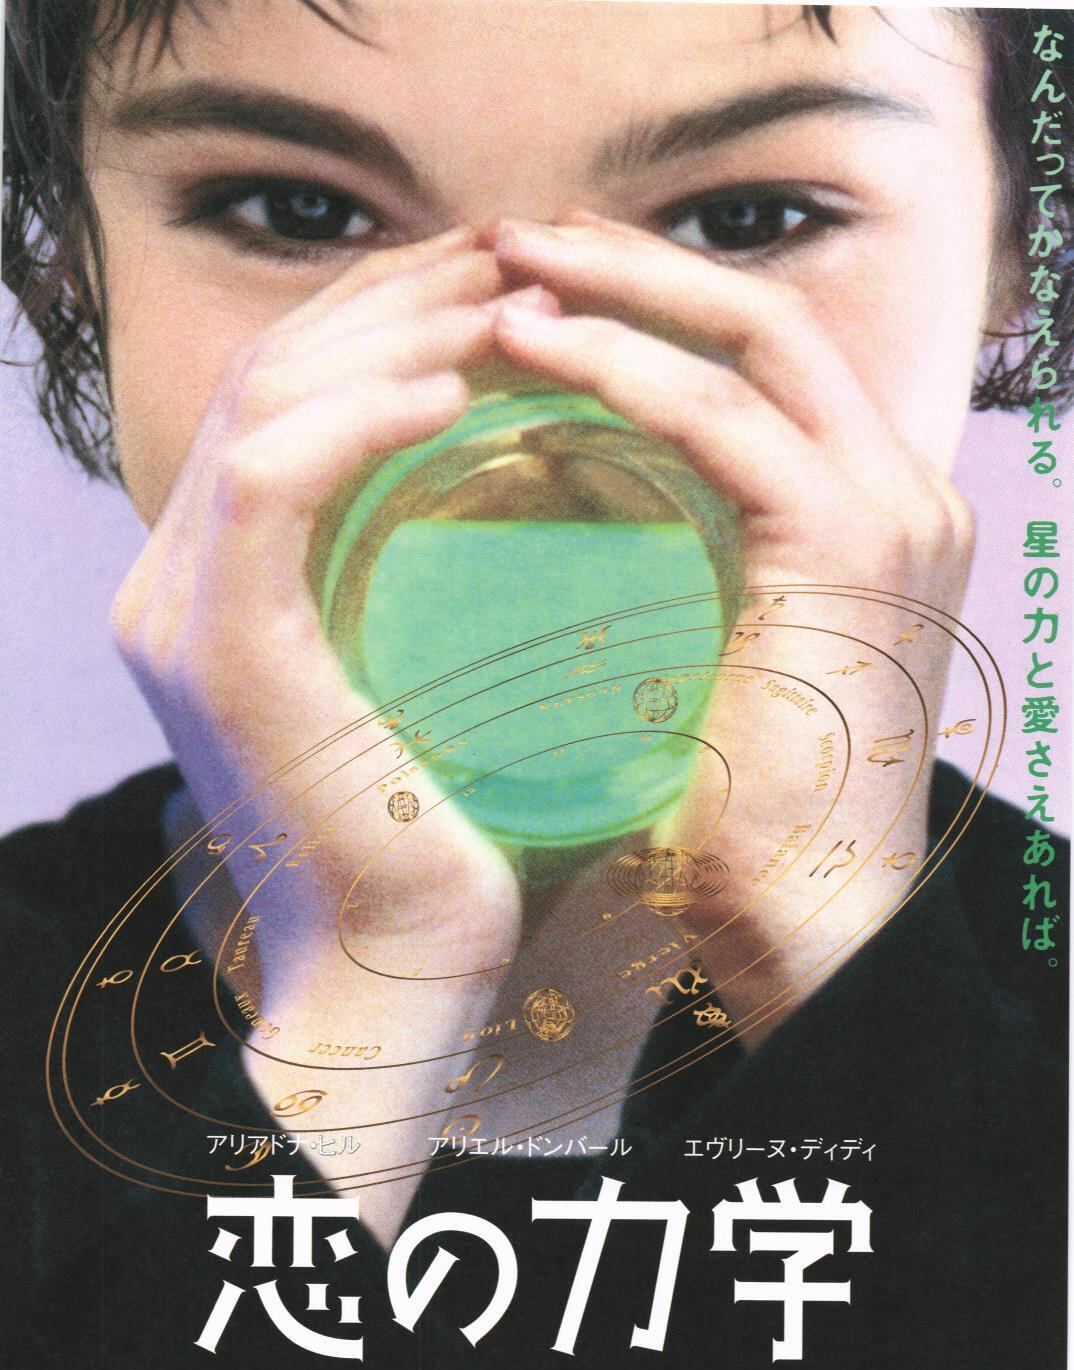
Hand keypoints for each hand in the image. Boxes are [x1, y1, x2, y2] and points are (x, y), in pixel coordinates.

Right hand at [111, 232, 548, 1216]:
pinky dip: (359, 418)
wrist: (395, 979)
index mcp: (219, 590)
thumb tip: (527, 506)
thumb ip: (427, 589)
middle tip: (513, 257)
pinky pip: (272, 480)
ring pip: (266, 402)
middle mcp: (174, 586)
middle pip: (273, 376)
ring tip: (504, 299)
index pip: (290, 400)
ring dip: (386, 331)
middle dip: (395, 295)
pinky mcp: (221, 648)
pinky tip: (454, 389)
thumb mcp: (428, 685)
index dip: (385, 321)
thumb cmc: (440, 843)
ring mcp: (183, 615)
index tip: (500, 287)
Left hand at [488, 211, 974, 1044]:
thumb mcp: (709, 656)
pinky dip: (623, 375)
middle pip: (766, 321)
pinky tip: (530, 353)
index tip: (545, 288)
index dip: (657, 307)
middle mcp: (901, 489)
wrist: (809, 919)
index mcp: (870, 512)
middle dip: (634, 265)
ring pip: (752, 342)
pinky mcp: (852, 545)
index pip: (762, 365)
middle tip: (512, 240)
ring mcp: (894, 508)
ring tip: (502, 271)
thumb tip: (560, 504)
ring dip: (620, 293)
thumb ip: (677, 564)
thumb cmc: (737, 813)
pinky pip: (725, 422)